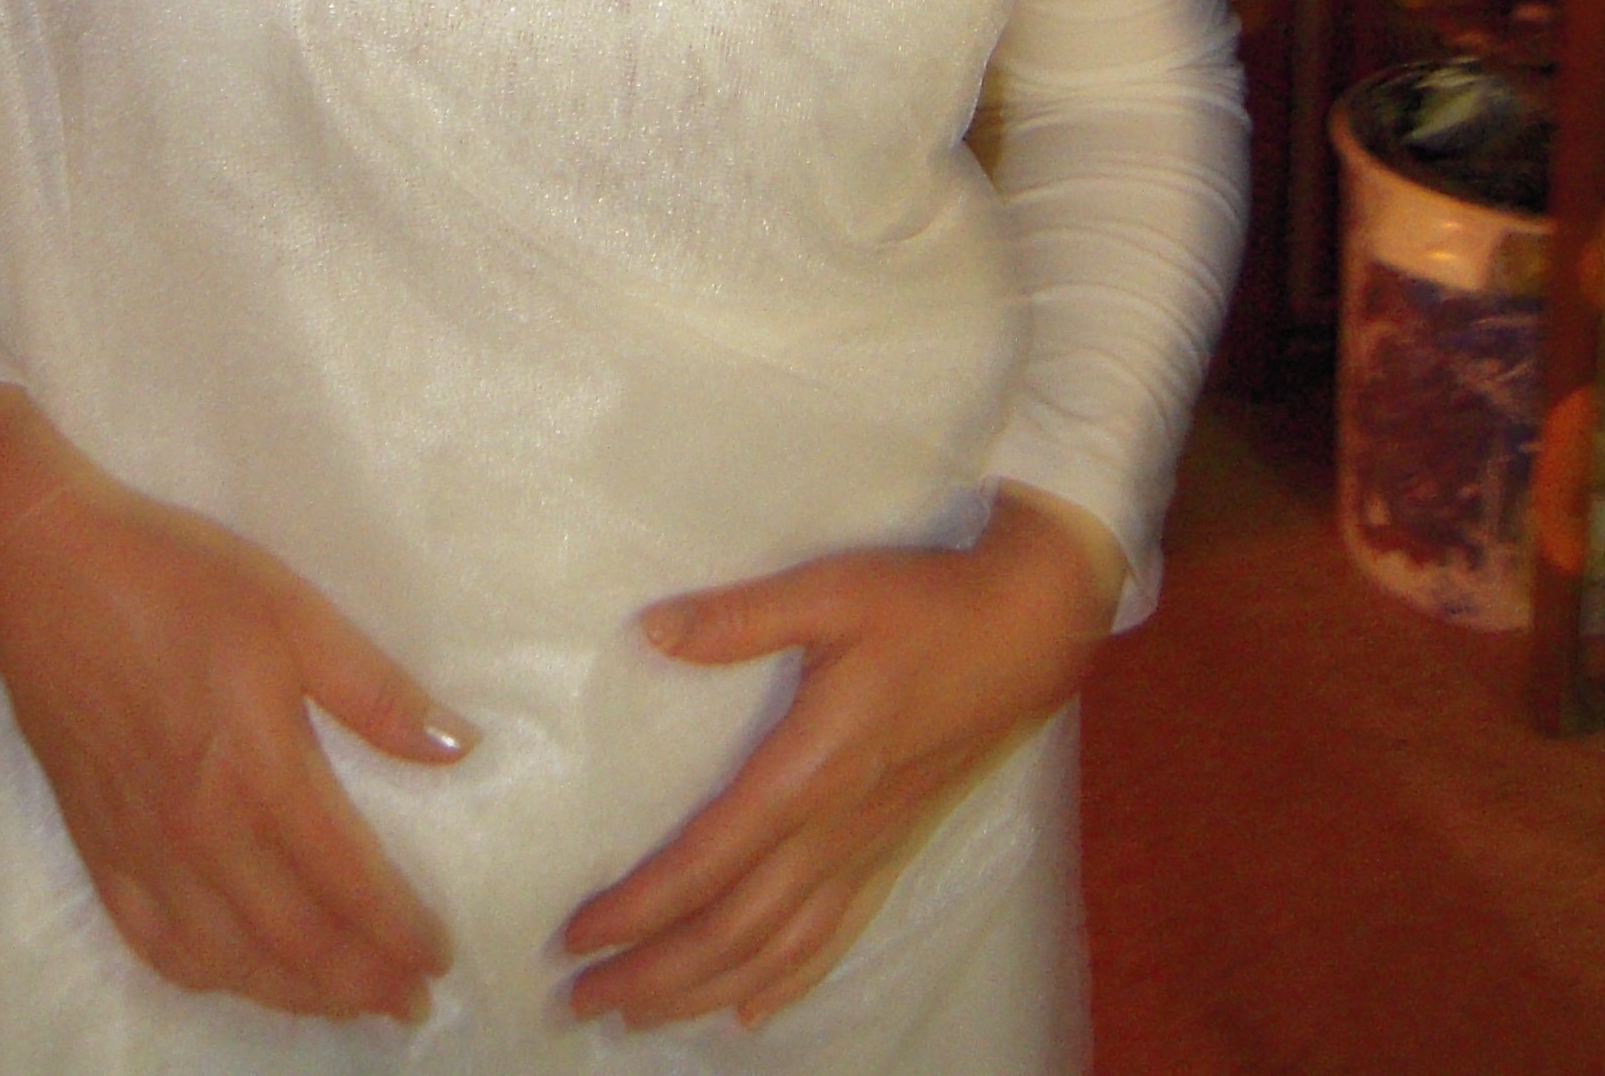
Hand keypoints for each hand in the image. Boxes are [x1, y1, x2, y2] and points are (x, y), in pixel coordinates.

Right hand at [0, 388, 473, 1025]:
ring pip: (229, 959)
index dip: (399, 931)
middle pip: (295, 940)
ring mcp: (143, 850)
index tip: (438, 955)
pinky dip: (208, 976)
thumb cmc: (177, 579)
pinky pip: (155, 943)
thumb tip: (458, 749)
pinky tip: (235, 975)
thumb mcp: (293, 610)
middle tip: (409, 1003)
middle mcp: (203, 832)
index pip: (348, 882)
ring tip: (346, 1003)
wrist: (44, 571)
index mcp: (260, 771)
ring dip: (295, 995)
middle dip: (362, 982)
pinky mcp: (97, 848)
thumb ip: (374, 691)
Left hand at [560, 486, 1121, 1032]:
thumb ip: (738, 618)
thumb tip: (652, 631)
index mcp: (808, 771)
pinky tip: (753, 1006)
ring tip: (643, 1013)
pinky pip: (833, 935)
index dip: (639, 909)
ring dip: (704, 989)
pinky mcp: (893, 847)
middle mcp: (834, 829)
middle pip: (732, 930)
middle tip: (582, 999)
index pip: (707, 862)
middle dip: (654, 974)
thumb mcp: (830, 591)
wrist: (1027, 630)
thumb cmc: (924, 604)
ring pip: (778, 949)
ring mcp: (868, 848)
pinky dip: (786, 980)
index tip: (577, 936)